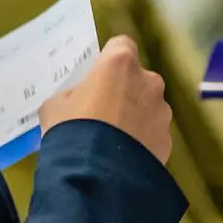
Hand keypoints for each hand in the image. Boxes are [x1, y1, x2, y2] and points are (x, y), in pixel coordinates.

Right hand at [41, 36, 172, 162]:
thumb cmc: (71, 129)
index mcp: (120, 64)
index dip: (109, 61)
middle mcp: (148, 81)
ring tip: (113, 141)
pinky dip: (142, 142)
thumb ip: (72, 94)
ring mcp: (162, 112)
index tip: (98, 77)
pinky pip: (153, 135)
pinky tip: (124, 159)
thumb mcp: (55, 106)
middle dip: (124, 92)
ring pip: (148, 108)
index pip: (121, 45)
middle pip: (138, 79)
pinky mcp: (167, 140)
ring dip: (135, 118)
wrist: (95, 176)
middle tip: (102, 113)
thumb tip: (79, 99)